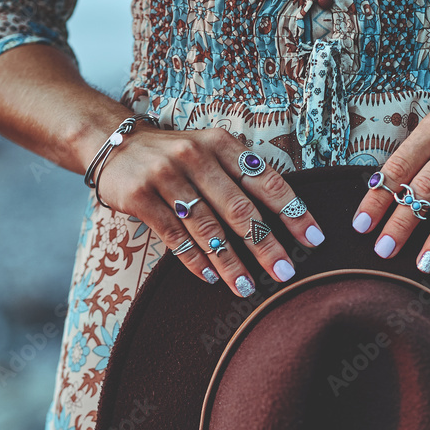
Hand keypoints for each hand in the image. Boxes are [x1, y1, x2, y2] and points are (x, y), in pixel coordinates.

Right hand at [98, 125, 324, 296]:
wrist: (114, 143)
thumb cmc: (176, 155)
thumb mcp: (211, 151)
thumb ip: (240, 176)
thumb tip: (284, 219)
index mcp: (221, 143)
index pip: (266, 180)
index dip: (293, 212)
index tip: (314, 239)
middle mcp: (195, 156)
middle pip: (239, 208)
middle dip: (266, 245)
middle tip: (285, 273)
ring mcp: (166, 176)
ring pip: (207, 227)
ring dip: (230, 262)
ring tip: (248, 286)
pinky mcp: (140, 197)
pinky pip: (174, 235)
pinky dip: (195, 259)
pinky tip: (211, 277)